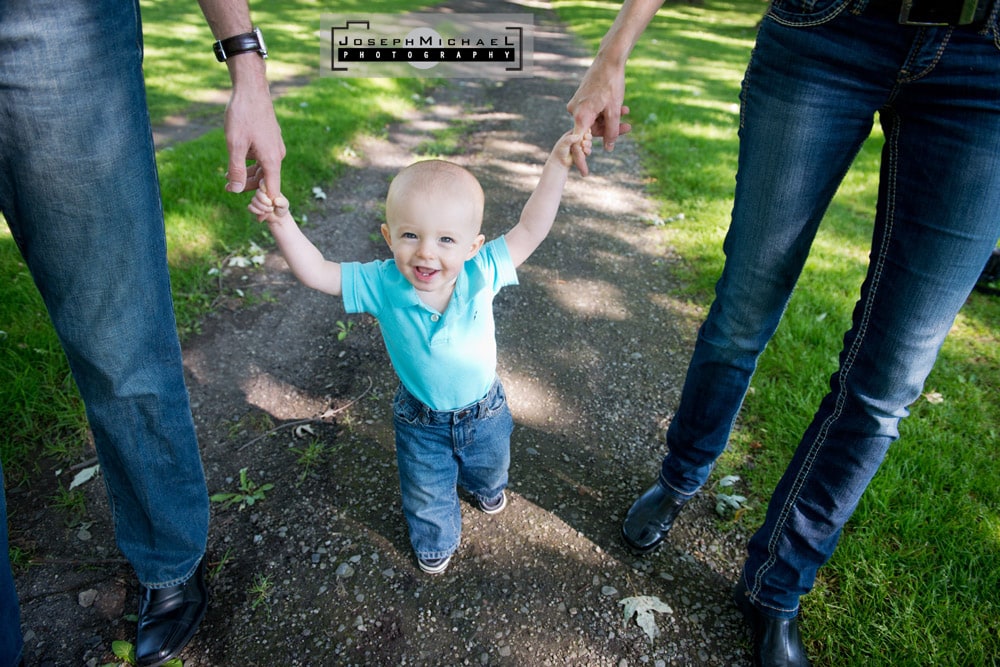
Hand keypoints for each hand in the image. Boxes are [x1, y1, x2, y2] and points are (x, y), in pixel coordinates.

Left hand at [223, 64, 285, 196]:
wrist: (251, 89)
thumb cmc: (242, 114)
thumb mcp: (234, 144)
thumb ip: (236, 169)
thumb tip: (235, 190)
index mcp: (272, 160)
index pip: (272, 191)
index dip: (262, 203)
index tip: (252, 212)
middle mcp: (277, 155)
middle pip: (266, 181)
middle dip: (247, 187)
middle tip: (227, 188)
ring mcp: (274, 147)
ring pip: (263, 170)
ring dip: (247, 175)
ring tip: (227, 176)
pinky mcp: (270, 140)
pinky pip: (262, 159)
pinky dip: (250, 164)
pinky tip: (235, 161)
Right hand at [247, 176, 289, 222]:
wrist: (278, 218)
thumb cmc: (282, 208)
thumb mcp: (285, 205)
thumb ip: (282, 202)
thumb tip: (275, 201)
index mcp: (268, 188)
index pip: (262, 182)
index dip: (263, 186)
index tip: (267, 192)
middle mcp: (261, 192)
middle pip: (258, 193)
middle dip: (264, 201)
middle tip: (272, 207)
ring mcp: (256, 200)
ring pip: (253, 200)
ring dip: (262, 207)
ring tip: (270, 210)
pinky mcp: (253, 207)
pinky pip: (250, 207)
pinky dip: (256, 211)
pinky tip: (263, 213)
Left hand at [556, 130, 592, 170]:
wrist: (559, 163)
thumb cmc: (559, 152)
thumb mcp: (564, 143)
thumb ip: (570, 139)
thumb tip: (579, 136)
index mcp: (572, 134)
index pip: (581, 129)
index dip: (584, 130)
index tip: (585, 132)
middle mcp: (577, 140)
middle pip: (587, 136)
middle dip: (588, 136)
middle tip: (586, 137)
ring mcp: (580, 147)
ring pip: (588, 143)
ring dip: (588, 144)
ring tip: (583, 145)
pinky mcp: (582, 154)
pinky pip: (588, 151)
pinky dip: (587, 151)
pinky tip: (584, 151)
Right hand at [566, 58, 632, 174]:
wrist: (609, 60)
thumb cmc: (612, 84)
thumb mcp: (614, 111)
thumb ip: (612, 132)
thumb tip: (609, 148)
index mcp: (581, 115)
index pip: (579, 142)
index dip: (583, 156)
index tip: (587, 168)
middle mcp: (575, 110)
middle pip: (590, 130)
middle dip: (608, 129)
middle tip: (628, 127)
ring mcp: (577, 104)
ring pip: (593, 120)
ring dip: (609, 119)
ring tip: (627, 111)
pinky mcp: (581, 98)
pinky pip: (592, 112)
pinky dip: (604, 112)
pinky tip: (620, 106)